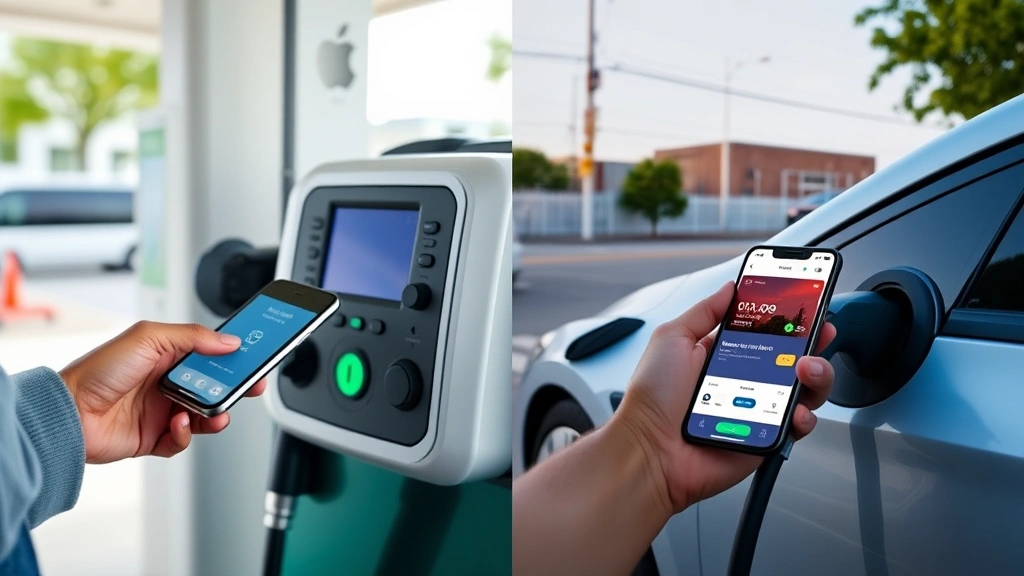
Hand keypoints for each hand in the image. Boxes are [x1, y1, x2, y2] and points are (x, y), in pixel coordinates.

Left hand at [59, 321, 267, 463]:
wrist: (69, 413)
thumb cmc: (98, 371)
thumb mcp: (148, 338)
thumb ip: (193, 337)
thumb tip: (228, 341)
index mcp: (169, 355)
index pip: (213, 352)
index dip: (236, 355)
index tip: (256, 356)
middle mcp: (169, 382)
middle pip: (216, 385)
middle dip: (236, 387)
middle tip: (251, 386)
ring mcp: (163, 410)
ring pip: (206, 415)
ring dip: (216, 414)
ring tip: (215, 412)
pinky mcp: (155, 437)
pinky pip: (184, 439)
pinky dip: (186, 435)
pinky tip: (177, 424)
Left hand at [613, 281, 835, 513]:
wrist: (651, 449)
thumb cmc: (652, 398)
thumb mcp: (672, 338)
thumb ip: (705, 311)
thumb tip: (730, 288)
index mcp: (723, 355)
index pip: (765, 331)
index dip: (787, 318)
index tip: (806, 304)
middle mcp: (745, 380)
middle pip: (794, 357)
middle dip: (813, 341)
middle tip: (818, 333)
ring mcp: (758, 409)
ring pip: (806, 389)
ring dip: (816, 374)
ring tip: (805, 369)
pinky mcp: (766, 438)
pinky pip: (798, 425)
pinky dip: (804, 416)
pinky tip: (794, 410)